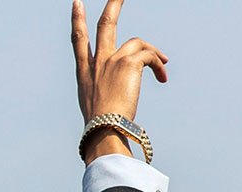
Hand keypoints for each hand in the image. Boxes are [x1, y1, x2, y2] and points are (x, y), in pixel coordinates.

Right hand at [72, 0, 168, 162]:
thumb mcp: (96, 108)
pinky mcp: (129, 63)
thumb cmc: (101, 126)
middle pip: (105, 24)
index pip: (78, 40)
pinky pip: (150, 55)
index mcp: (85, 72)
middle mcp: (97, 62)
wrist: (104, 129)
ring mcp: (112, 60)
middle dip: (113, 5)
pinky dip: (159, 65)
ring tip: (163, 64)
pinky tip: (162, 78)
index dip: (78, 21)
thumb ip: (104, 98)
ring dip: (153, 51)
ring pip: (137, 41)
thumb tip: (117, 107)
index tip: (77, 4)